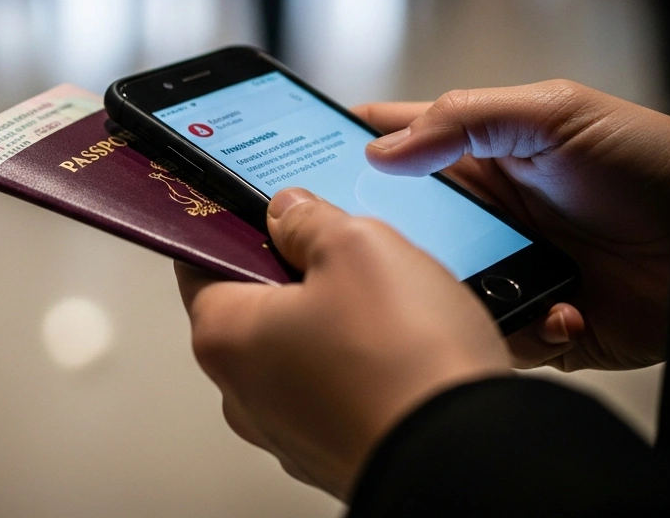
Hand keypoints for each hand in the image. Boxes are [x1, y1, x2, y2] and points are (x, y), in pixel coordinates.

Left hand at [177, 189, 510, 499]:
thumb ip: (310, 219)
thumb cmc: (403, 362)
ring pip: (304, 351)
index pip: (203, 261)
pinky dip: (368, 368)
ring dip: (342, 324)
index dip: (238, 226)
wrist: (466, 459)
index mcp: (225, 334)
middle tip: (353, 256)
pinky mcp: (336, 452)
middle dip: (303, 276)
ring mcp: (290, 430)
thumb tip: (290, 212)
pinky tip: (409, 353)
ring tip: (396, 310)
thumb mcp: (358, 246)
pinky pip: (341, 391)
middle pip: (259, 308)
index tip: (270, 210)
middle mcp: (244, 391)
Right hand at [356, 80, 669, 370]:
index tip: (295, 159)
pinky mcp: (539, 323)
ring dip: (455, 294)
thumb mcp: (555, 114)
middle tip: (365, 251)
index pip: (393, 146)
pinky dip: (521, 329)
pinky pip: (498, 337)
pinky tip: (559, 311)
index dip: (344, 149)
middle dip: (381, 242)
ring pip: (440, 292)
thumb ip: (466, 119)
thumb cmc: (648, 161)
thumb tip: (381, 148)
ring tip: (484, 285)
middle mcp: (485, 215)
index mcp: (481, 156)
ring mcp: (509, 270)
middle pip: (401, 230)